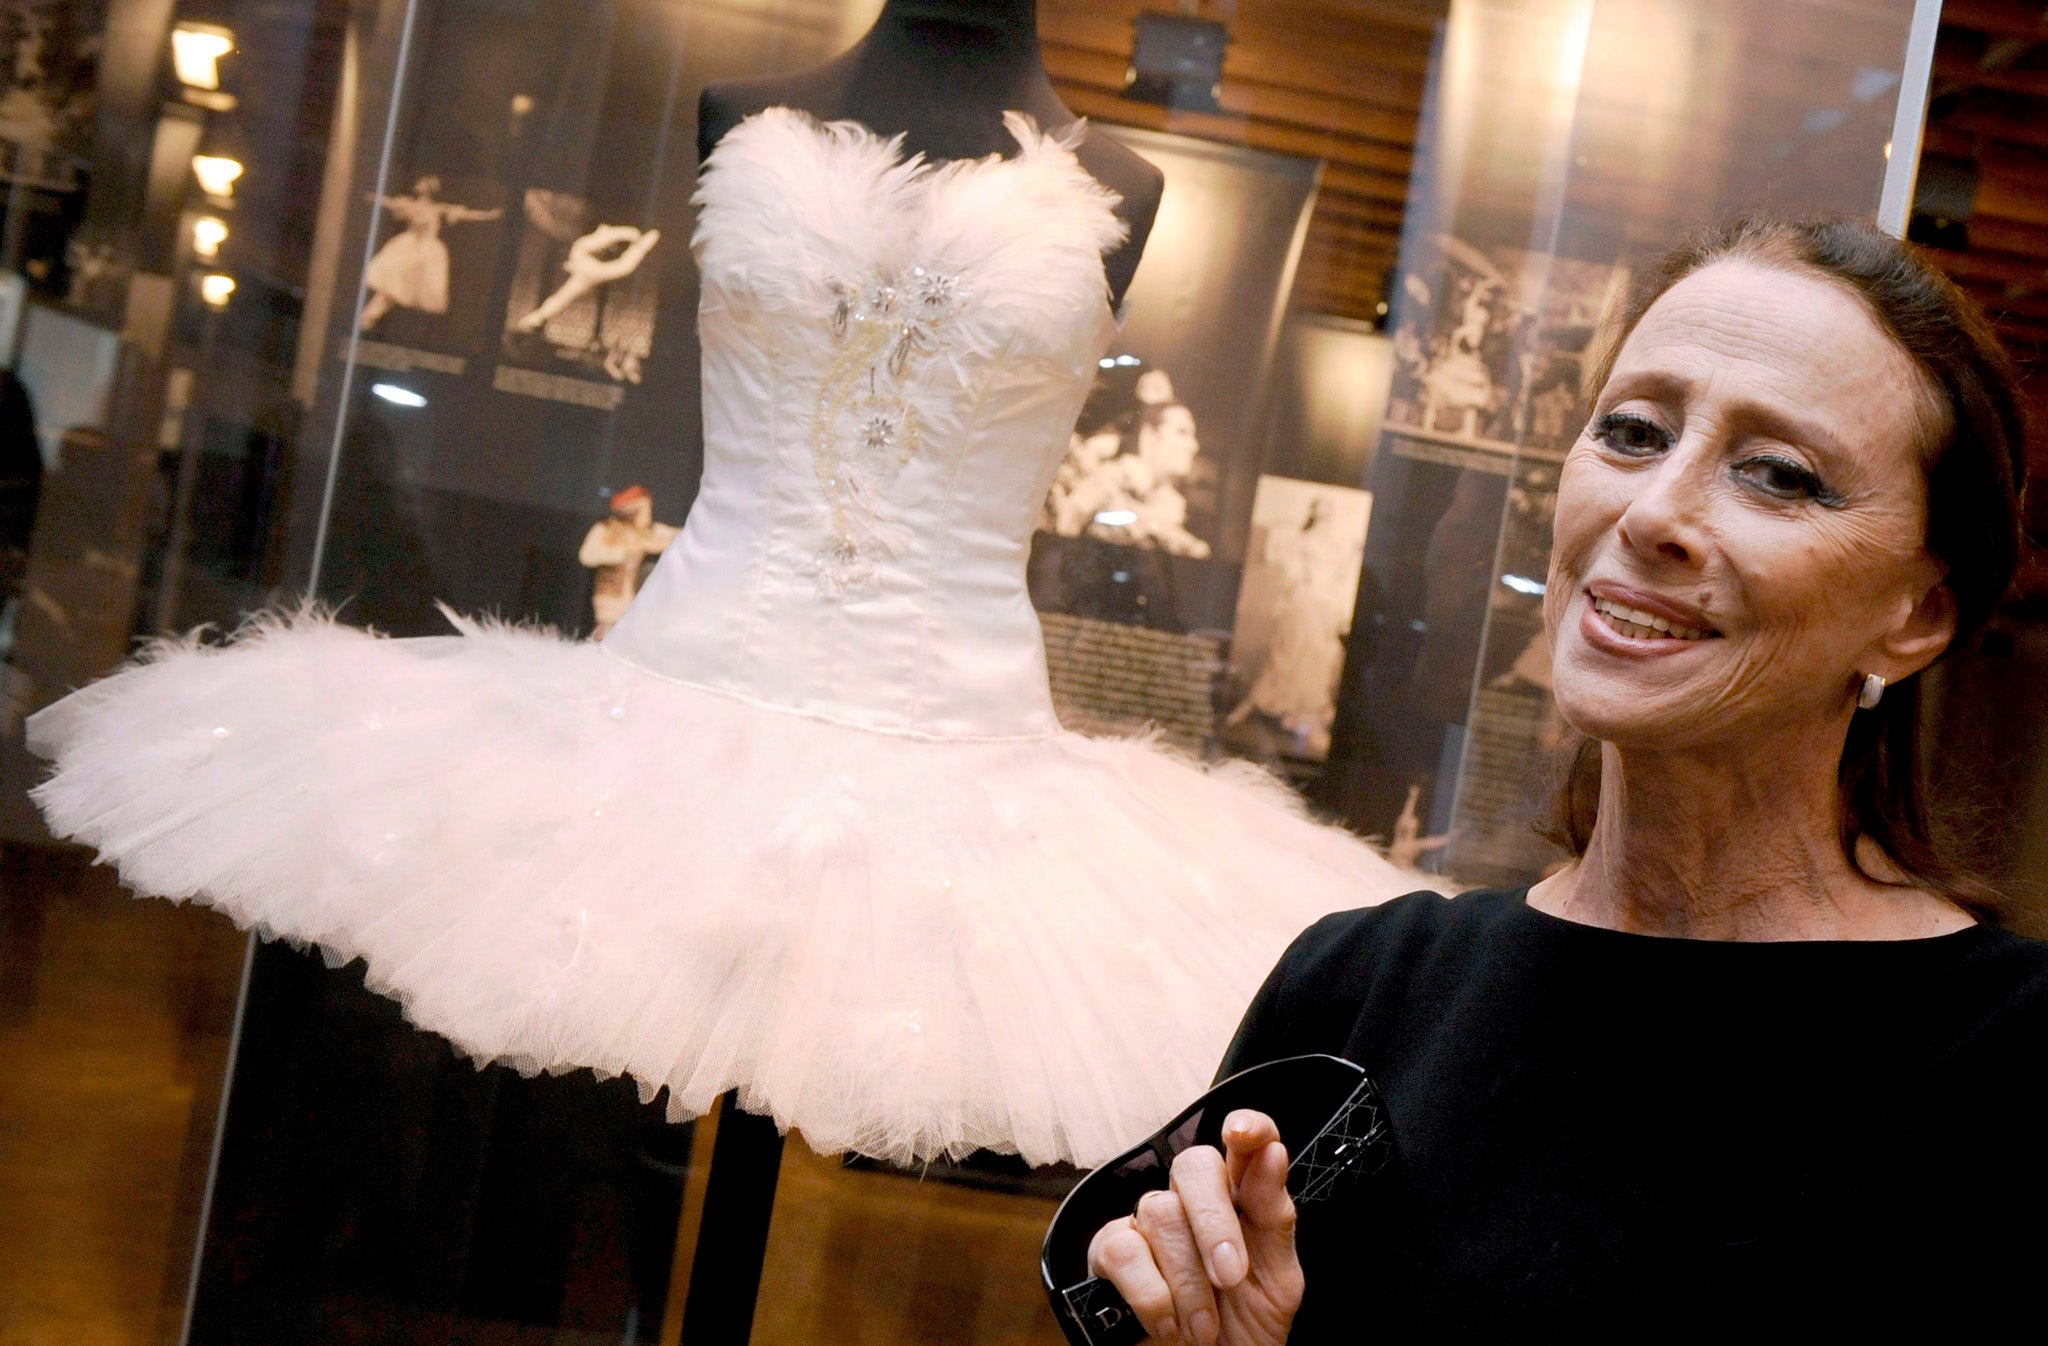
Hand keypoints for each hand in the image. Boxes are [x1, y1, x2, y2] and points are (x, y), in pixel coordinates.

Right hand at [1085, 1110, 1302, 1345]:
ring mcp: (1149, 1224)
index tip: (1245, 1133)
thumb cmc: (1244, 1329)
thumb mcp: (1277, 1281)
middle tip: (1230, 1277)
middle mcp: (1193, 1202)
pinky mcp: (1111, 1250)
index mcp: (1242, 1201)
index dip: (1247, 1125)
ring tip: (1203, 1327)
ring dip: (1188, 1282)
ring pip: (1160, 1212)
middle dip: (1214, 1221)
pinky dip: (1152, 1294)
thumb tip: (1270, 1153)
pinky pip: (1124, 1249)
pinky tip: (1168, 1323)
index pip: (1246, 1143)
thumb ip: (1274, 1217)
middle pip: (1194, 1165)